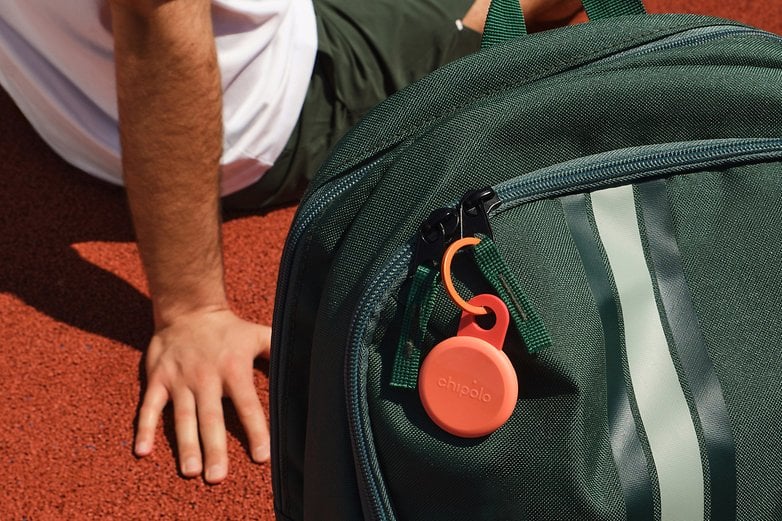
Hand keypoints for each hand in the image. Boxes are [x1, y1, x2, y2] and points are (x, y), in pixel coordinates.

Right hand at [133, 307, 270, 483]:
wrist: (188, 308)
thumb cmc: (229, 329)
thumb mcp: (258, 335)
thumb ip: (278, 352)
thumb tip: (309, 363)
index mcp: (234, 369)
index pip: (248, 404)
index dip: (255, 430)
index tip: (262, 457)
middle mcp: (206, 377)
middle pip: (212, 417)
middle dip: (215, 448)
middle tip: (217, 477)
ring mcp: (180, 379)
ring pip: (183, 417)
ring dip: (185, 445)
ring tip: (190, 471)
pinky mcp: (158, 379)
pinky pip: (149, 407)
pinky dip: (145, 428)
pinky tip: (142, 451)